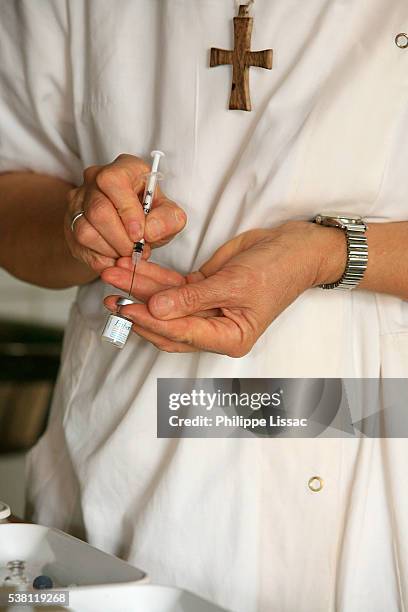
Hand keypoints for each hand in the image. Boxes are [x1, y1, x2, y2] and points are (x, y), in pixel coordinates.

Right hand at [64, 154, 186, 272]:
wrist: (130, 229)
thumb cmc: (151, 216)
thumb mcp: (169, 215)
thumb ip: (168, 220)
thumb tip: (150, 231)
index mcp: (123, 168)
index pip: (113, 182)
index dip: (127, 211)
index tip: (140, 235)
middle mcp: (94, 179)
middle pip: (98, 210)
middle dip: (120, 239)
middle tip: (135, 251)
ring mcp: (78, 201)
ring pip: (85, 231)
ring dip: (110, 250)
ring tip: (126, 254)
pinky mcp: (69, 223)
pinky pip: (79, 246)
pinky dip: (100, 258)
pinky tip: (115, 257)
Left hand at [103, 221, 345, 355]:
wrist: (294, 246)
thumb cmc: (277, 269)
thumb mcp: (235, 283)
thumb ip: (193, 298)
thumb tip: (156, 309)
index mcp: (229, 338)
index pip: (182, 334)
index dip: (152, 321)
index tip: (126, 307)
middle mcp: (215, 328)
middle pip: (167, 325)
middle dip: (137, 309)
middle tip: (109, 295)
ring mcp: (206, 308)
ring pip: (166, 304)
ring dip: (139, 290)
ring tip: (112, 275)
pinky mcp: (201, 289)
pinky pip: (172, 286)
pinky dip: (153, 277)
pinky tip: (133, 268)